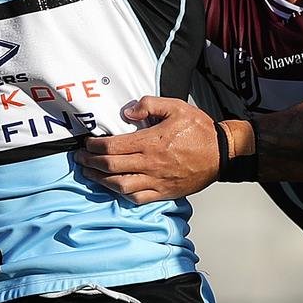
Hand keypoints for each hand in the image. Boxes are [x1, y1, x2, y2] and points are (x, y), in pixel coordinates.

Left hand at [75, 97, 221, 203]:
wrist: (222, 154)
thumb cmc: (201, 130)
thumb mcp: (177, 107)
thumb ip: (150, 104)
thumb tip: (128, 112)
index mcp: (151, 141)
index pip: (112, 146)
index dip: (94, 145)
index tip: (87, 143)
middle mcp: (150, 163)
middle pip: (110, 165)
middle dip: (90, 161)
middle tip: (81, 157)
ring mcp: (156, 180)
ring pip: (119, 184)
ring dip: (100, 179)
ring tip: (90, 173)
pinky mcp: (164, 192)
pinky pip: (136, 197)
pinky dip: (121, 193)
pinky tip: (114, 187)